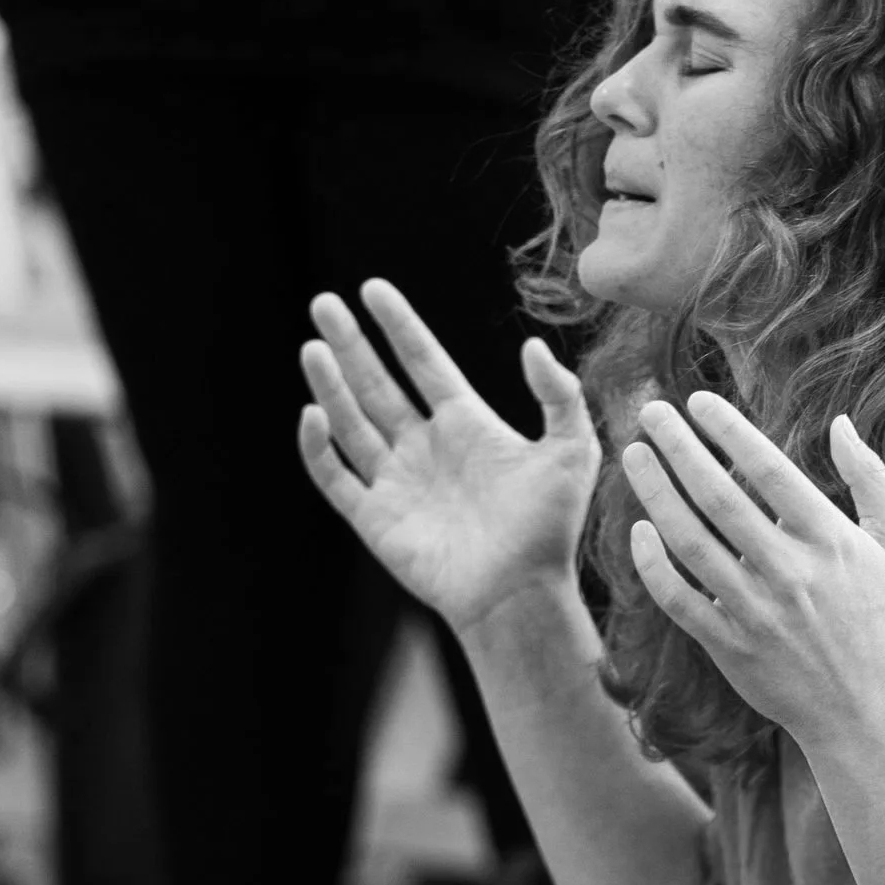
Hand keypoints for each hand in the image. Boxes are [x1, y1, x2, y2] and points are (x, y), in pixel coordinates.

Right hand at [299, 280, 599, 634]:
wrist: (521, 595)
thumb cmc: (550, 528)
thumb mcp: (571, 451)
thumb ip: (558, 395)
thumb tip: (532, 346)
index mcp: (466, 425)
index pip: (424, 362)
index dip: (398, 326)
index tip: (372, 289)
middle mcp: (425, 448)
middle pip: (377, 384)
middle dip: (350, 343)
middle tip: (324, 303)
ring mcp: (397, 482)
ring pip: (352, 423)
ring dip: (330, 385)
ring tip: (313, 346)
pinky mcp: (375, 520)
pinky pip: (337, 477)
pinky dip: (319, 448)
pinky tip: (313, 413)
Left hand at [620, 392, 884, 753]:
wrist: (859, 706)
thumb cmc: (874, 614)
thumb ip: (872, 479)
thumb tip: (839, 423)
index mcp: (828, 540)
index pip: (771, 471)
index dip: (731, 431)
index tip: (699, 400)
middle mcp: (789, 572)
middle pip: (721, 498)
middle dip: (681, 448)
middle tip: (650, 412)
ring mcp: (754, 611)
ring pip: (690, 543)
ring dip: (656, 493)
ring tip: (634, 454)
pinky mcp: (727, 645)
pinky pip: (678, 599)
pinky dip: (653, 565)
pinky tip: (638, 528)